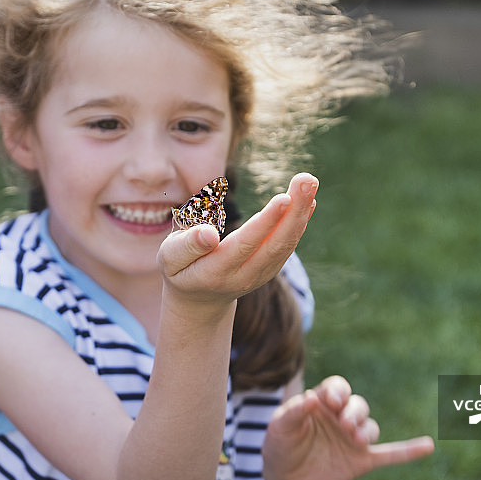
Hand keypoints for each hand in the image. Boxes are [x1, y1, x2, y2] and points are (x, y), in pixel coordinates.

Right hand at [158, 173, 317, 304]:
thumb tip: (209, 235)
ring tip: (310, 182)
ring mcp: (261, 274)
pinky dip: (299, 221)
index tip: (284, 198)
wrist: (199, 299)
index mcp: (215, 272)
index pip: (245, 245)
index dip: (266, 222)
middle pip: (274, 244)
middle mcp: (244, 276)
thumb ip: (188, 246)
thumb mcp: (171, 258)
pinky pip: (288, 244)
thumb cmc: (180, 269)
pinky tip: (308, 200)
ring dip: (301, 213)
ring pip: (285, 244)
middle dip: (293, 211)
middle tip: (307, 180)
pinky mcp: (270, 268)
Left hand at [262, 375, 433, 479]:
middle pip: (358, 404)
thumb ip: (293, 412)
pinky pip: (390, 454)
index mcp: (322, 402)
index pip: (337, 387)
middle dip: (354, 411)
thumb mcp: (279, 427)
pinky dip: (409, 451)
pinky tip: (428, 446)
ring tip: (354, 438)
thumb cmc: (280, 446)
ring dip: (365, 429)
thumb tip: (311, 398)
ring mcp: (353, 439)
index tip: (330, 401)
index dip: (337, 391)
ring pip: (370, 427)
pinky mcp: (362, 460)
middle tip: (344, 424)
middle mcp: (341, 417)